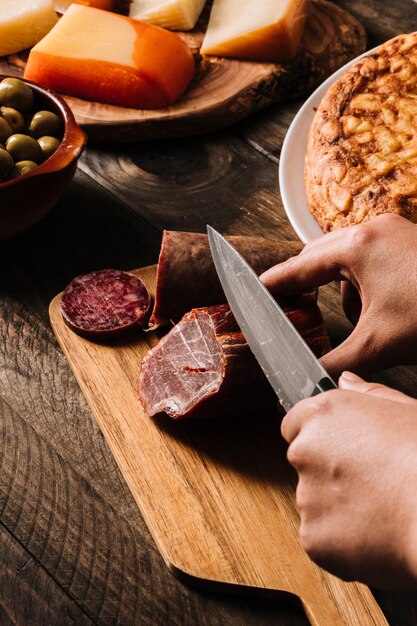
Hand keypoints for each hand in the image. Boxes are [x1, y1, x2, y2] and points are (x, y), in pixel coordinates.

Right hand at [261, 214, 416, 377]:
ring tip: (352, 317)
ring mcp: (392, 230)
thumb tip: (310, 380)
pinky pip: (369, 256)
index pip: (301, 265)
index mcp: (358, 246)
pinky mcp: (406, 240)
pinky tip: (378, 308)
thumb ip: (335, 362)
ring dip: (338, 283)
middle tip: (291, 305)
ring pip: (345, 254)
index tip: (257, 289)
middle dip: (306, 281)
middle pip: (319, 253)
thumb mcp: (378, 344)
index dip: (276, 281)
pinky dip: (363, 280)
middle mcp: (372, 229)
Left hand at [282, 372, 416, 588]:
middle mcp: (305, 451)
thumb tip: (347, 381)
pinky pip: (322, 537)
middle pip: (304, 462)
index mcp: (323, 415)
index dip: (320, 436)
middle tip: (370, 481)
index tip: (340, 448)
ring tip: (379, 508)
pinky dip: (342, 540)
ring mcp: (306, 496)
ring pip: (314, 501)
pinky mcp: (312, 537)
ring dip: (336, 506)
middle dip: (328, 472)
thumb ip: (368, 394)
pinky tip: (375, 533)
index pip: (296, 422)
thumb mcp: (405, 410)